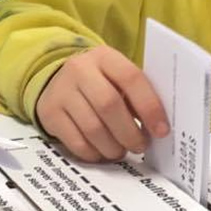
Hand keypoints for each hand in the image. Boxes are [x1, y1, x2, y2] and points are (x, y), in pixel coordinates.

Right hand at [35, 45, 168, 161]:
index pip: (131, 78)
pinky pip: (76, 142)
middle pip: (108, 105)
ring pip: (92, 128)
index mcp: (104, 57)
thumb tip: (157, 128)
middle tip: (140, 145)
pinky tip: (102, 152)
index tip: (161, 130)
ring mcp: (61, 91)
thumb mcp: (117, 78)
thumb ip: (137, 95)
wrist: (57, 80)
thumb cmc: (99, 83)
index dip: (150, 106)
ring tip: (121, 150)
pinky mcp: (49, 113)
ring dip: (113, 147)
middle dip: (129, 132)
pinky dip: (94, 153)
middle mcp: (79, 69)